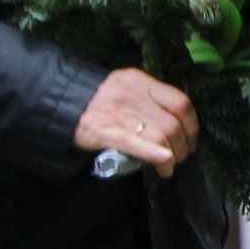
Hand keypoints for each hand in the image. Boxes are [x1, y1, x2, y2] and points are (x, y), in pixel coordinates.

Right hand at [75, 67, 198, 176]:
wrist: (57, 100)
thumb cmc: (97, 99)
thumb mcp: (125, 88)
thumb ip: (148, 99)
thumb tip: (175, 122)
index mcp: (140, 81)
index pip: (180, 102)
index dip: (192, 125)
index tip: (191, 138)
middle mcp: (133, 95)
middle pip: (173, 123)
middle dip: (183, 145)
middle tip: (180, 157)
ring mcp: (119, 113)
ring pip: (161, 135)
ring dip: (172, 156)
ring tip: (168, 167)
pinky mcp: (105, 132)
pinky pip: (137, 143)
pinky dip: (155, 155)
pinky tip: (164, 165)